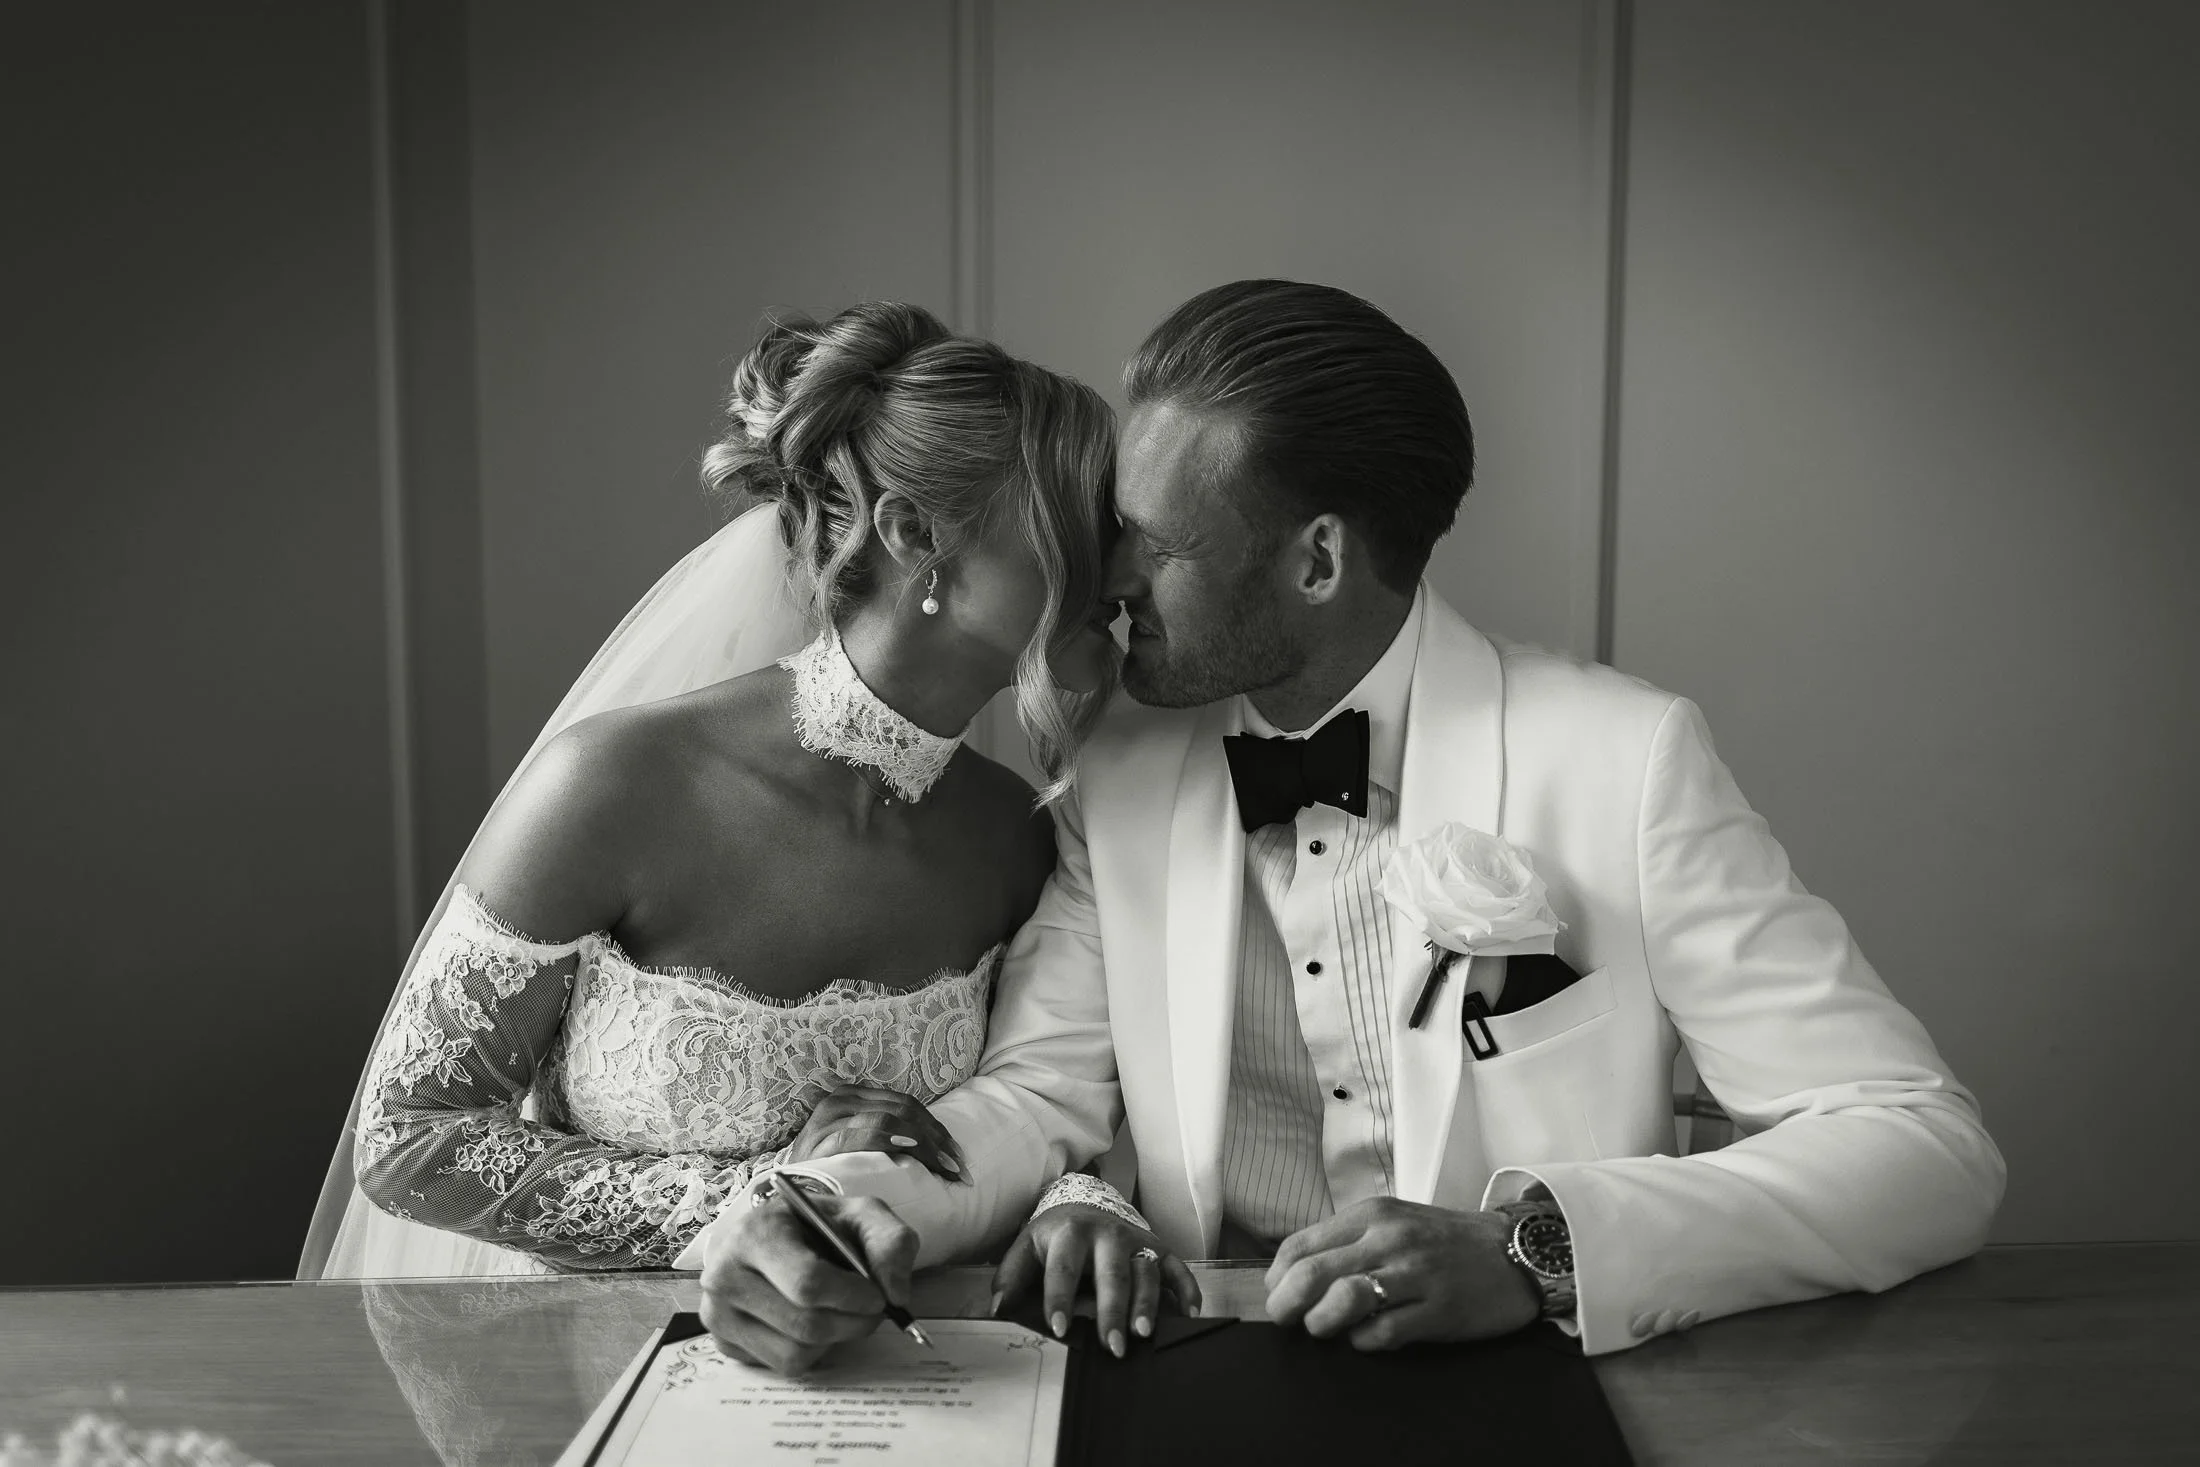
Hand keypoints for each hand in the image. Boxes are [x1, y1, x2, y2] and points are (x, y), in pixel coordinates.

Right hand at [697, 1189, 917, 1373]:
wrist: (779, 1235)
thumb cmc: (819, 1226)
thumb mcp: (862, 1215)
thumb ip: (891, 1243)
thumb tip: (895, 1295)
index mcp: (756, 1234)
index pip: (808, 1283)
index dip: (852, 1297)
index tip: (877, 1296)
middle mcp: (725, 1274)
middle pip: (805, 1325)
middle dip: (852, 1324)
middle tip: (871, 1311)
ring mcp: (718, 1313)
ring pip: (795, 1353)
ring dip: (834, 1341)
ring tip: (841, 1314)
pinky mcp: (724, 1343)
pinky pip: (781, 1366)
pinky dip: (811, 1352)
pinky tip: (811, 1322)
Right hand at [786, 1084, 967, 1183]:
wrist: (784, 1190)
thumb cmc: (828, 1171)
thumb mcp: (861, 1146)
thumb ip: (890, 1138)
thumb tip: (941, 1153)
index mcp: (854, 1097)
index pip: (908, 1105)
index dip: (938, 1130)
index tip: (960, 1159)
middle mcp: (841, 1100)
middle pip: (904, 1111)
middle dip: (937, 1141)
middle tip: (959, 1169)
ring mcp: (829, 1119)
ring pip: (889, 1120)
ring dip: (923, 1145)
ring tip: (944, 1169)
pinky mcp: (819, 1140)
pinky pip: (860, 1134)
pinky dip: (888, 1140)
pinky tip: (908, 1151)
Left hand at [990, 1203, 1200, 1358]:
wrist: (1084, 1202)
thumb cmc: (1053, 1238)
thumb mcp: (1026, 1248)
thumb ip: (1010, 1279)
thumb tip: (997, 1311)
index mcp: (1070, 1233)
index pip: (1063, 1269)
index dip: (1060, 1299)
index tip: (1060, 1328)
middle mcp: (1107, 1234)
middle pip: (1112, 1274)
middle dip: (1112, 1310)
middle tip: (1111, 1344)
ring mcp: (1136, 1240)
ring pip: (1146, 1272)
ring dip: (1147, 1303)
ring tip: (1144, 1333)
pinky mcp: (1158, 1247)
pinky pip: (1178, 1268)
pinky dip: (1187, 1289)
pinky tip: (1190, 1313)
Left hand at [1264, 1197, 1538, 1350]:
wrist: (1515, 1251)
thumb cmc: (1446, 1241)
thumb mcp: (1394, 1222)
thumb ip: (1349, 1242)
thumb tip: (1294, 1276)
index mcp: (1372, 1214)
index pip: (1301, 1244)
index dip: (1278, 1277)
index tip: (1278, 1295)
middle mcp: (1390, 1239)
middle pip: (1313, 1273)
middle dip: (1286, 1305)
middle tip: (1286, 1321)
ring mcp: (1416, 1274)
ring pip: (1343, 1300)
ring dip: (1322, 1323)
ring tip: (1326, 1329)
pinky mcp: (1439, 1310)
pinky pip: (1383, 1333)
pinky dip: (1363, 1342)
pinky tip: (1368, 1338)